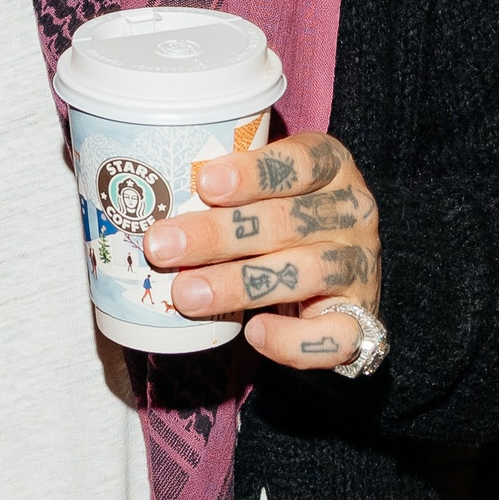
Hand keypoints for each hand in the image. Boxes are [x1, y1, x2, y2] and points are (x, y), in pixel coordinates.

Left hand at [142, 133, 380, 371]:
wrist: (337, 277)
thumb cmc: (281, 219)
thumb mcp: (265, 189)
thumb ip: (223, 188)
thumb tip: (136, 193)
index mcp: (331, 167)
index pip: (301, 160)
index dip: (255, 171)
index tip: (205, 183)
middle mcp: (353, 212)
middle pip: (287, 221)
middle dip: (218, 235)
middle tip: (163, 245)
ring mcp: (360, 266)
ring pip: (305, 273)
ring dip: (239, 284)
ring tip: (186, 294)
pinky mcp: (362, 317)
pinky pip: (335, 336)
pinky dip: (293, 339)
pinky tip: (254, 332)